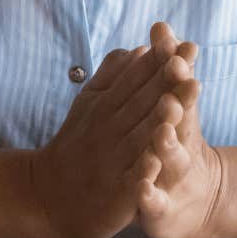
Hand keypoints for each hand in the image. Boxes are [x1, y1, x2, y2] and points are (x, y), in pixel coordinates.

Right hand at [27, 35, 191, 237]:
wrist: (48, 196)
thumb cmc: (76, 144)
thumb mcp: (88, 103)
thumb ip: (112, 76)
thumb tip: (139, 49)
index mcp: (104, 105)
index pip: (134, 79)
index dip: (157, 62)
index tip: (181, 42)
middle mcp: (108, 130)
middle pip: (140, 102)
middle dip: (164, 81)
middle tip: (188, 59)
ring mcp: (112, 161)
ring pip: (138, 137)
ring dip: (158, 118)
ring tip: (178, 101)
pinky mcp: (116, 194)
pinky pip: (131, 180)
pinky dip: (143, 170)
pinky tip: (156, 160)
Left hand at [135, 23, 225, 237]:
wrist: (193, 202)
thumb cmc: (175, 143)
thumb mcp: (172, 104)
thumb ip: (166, 66)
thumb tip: (161, 24)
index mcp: (179, 118)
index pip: (179, 88)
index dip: (178, 68)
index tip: (178, 44)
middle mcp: (181, 144)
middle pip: (181, 118)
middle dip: (179, 96)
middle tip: (178, 73)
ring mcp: (173, 177)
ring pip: (171, 158)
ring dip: (167, 142)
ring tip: (162, 130)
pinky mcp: (161, 207)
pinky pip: (154, 200)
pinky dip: (149, 193)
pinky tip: (141, 188)